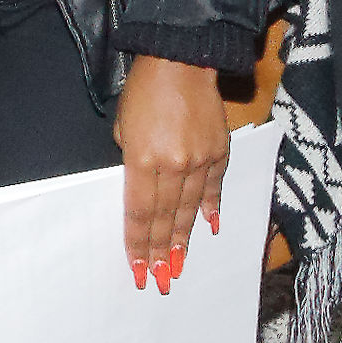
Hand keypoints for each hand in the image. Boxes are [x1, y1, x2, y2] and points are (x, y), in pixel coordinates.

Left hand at [112, 52, 224, 285]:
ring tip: (179, 266)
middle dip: (161, 253)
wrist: (181, 61)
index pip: (139, 214)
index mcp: (142, 161)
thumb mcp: (122, 130)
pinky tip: (210, 229)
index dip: (138, 245)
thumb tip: (143, 193)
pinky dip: (211, 209)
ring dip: (184, 241)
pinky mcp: (219, 151)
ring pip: (190, 210)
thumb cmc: (142, 94)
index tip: (138, 270)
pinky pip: (214, 188)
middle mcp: (174, 165)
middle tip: (160, 281)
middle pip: (165, 219)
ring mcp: (200, 160)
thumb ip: (132, 165)